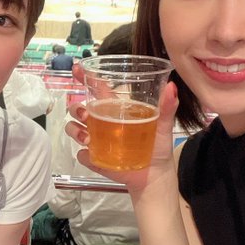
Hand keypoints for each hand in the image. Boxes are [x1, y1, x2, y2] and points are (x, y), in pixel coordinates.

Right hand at [65, 81, 178, 195]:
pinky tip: (93, 156)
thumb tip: (171, 87)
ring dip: (75, 131)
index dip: (84, 77)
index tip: (77, 69)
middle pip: (78, 108)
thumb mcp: (164, 125)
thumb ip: (167, 107)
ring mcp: (96, 141)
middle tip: (85, 114)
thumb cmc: (158, 147)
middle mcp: (102, 123)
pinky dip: (85, 155)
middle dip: (76, 109)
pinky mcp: (95, 159)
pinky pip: (82, 155)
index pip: (96, 89)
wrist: (155, 176)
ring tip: (87, 137)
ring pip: (74, 129)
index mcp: (116, 110)